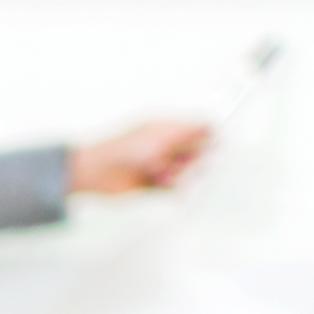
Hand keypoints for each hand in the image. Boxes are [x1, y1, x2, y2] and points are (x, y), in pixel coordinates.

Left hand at [68, 117, 212, 196]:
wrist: (99, 172)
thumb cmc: (123, 148)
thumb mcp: (161, 135)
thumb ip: (189, 131)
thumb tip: (210, 124)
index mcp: (166, 128)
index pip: (196, 130)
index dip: (207, 137)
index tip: (215, 143)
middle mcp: (164, 146)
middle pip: (195, 153)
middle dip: (191, 158)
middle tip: (178, 159)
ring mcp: (159, 165)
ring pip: (185, 173)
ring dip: (177, 174)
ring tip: (159, 171)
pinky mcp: (154, 185)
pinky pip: (173, 189)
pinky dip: (170, 188)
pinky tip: (159, 183)